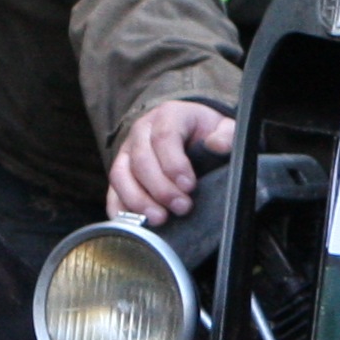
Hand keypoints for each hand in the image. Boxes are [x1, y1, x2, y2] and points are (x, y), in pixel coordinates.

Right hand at [108, 100, 236, 223]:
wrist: (188, 132)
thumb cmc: (206, 133)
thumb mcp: (223, 127)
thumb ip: (227, 134)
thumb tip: (218, 145)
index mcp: (168, 115)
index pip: (164, 137)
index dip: (174, 164)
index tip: (189, 186)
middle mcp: (141, 131)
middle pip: (141, 159)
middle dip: (161, 188)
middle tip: (181, 207)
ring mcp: (126, 151)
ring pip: (121, 175)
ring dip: (138, 200)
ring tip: (160, 219)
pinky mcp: (120, 172)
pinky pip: (112, 190)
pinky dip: (120, 208)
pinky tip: (136, 224)